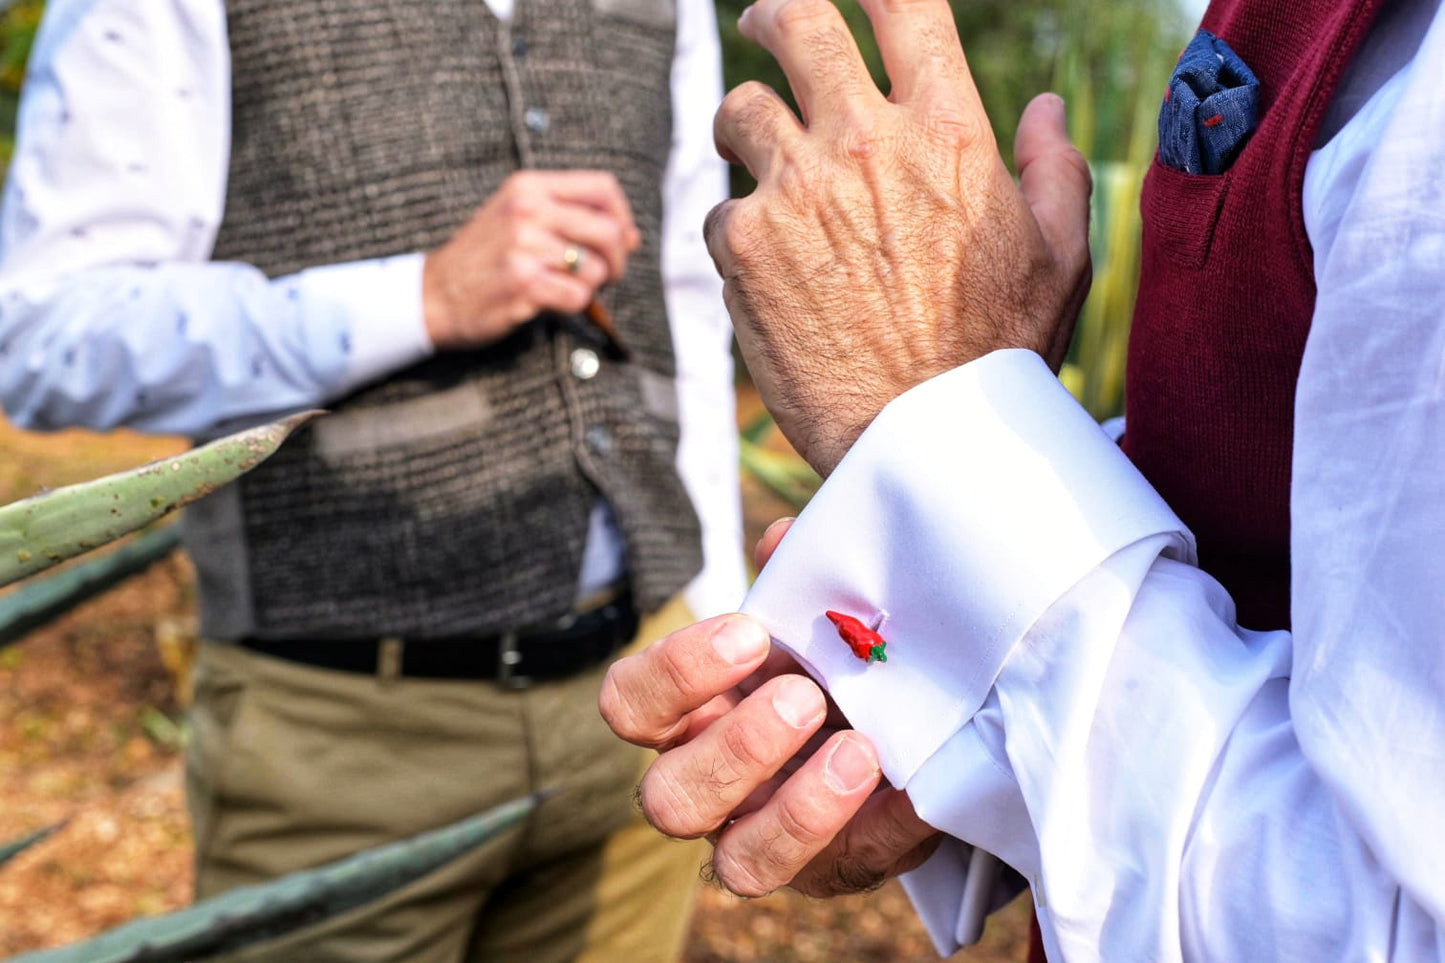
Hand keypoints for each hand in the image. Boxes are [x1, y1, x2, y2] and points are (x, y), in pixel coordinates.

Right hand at [423, 170, 641, 348]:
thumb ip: (572, 219)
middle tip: (606, 276)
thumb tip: (633, 237)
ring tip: (566, 287)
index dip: (624, 217)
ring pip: (596, 268)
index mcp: (529, 186)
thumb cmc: (484, 259)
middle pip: (608, 230)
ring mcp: (524, 246)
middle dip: (618, 260)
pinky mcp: (523, 284)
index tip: (622, 241)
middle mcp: (527, 210)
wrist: (432, 294)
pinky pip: (578, 296)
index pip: (604, 187)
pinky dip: (574, 305)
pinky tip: (552, 302)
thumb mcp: (520, 220)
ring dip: (591, 287)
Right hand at [600, 519, 941, 897]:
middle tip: (804, 695)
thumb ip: (792, 577)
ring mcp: (765, 839)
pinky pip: (845, 868)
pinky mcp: (833, 869)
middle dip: (737, 748)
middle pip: (670, 799)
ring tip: (857, 749)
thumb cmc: (830, 653)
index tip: (750, 633)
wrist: (908, 711)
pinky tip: (913, 790)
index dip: (676, 674)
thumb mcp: (812, 614)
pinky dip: (883, 828)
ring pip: (738, 865)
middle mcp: (710, 786)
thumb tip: (784, 540)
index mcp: (688, 714)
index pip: (630, 705)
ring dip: (795, 809)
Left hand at [706, 0, 1091, 473]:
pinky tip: (762, 264)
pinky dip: (735, 228)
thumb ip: (1055, 169)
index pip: (900, 3)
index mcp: (946, 130)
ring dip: (742, 123)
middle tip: (766, 23)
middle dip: (776, 13)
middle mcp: (864, 141)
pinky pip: (719, 207)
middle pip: (796, 23)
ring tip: (748, 148)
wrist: (923, 441)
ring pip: (738, 108)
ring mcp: (796, 189)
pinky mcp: (743, 246)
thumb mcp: (1061, 257)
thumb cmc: (999, 354)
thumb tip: (1047, 107)